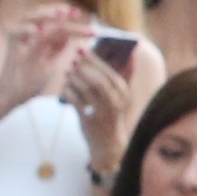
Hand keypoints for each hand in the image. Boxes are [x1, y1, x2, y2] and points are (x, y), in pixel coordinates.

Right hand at [0, 6, 88, 112]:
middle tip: (74, 11)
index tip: (79, 12)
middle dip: (57, 10)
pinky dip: (25, 30)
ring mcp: (18, 41)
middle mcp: (26, 36)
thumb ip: (58, 51)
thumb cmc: (30, 82)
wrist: (10, 96)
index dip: (65, 15)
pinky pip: (15, 35)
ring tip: (59, 14)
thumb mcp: (50, 64)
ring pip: (27, 20)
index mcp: (38, 39)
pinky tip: (38, 31)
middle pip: (39, 14)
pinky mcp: (11, 50)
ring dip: (43, 15)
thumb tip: (74, 41)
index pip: (52, 21)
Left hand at [63, 45, 132, 172]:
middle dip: (82, 67)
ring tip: (67, 73)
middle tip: (72, 60)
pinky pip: (75, 101)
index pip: (109, 73)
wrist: (108, 145)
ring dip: (73, 78)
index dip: (94, 59)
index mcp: (125, 95)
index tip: (83, 50)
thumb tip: (132, 55)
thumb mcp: (122, 98)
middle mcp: (116, 103)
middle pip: (97, 79)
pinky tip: (65, 87)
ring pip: (85, 88)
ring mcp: (102, 112)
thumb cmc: (113, 116)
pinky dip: (68, 91)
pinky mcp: (89, 120)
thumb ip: (126, 76)